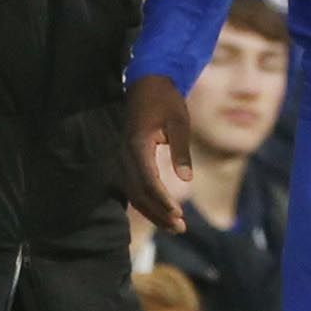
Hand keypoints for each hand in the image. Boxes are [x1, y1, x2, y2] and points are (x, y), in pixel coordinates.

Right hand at [122, 75, 192, 232]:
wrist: (146, 83)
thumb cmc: (165, 100)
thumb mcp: (179, 121)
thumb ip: (181, 151)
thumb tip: (186, 180)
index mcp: (137, 144)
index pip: (148, 181)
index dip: (162, 200)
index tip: (178, 214)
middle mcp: (125, 154)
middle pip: (138, 193)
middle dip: (158, 213)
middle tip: (180, 228)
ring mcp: (123, 158)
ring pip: (133, 193)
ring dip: (152, 212)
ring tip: (175, 226)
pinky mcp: (126, 160)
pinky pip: (133, 186)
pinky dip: (146, 202)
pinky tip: (162, 213)